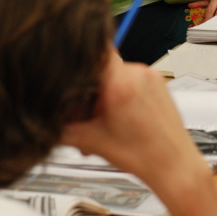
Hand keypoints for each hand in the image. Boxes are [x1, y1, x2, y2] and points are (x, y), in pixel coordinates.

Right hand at [61, 54, 216, 215]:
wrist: (173, 165)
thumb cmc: (142, 156)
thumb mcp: (90, 140)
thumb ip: (60, 126)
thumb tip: (43, 116)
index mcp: (119, 82)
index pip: (91, 51)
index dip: (76, 59)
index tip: (69, 72)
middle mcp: (137, 73)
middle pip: (100, 68)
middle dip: (89, 90)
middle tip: (85, 115)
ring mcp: (150, 76)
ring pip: (116, 74)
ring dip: (105, 94)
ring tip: (105, 121)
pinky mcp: (158, 82)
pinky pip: (133, 79)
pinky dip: (122, 93)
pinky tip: (120, 117)